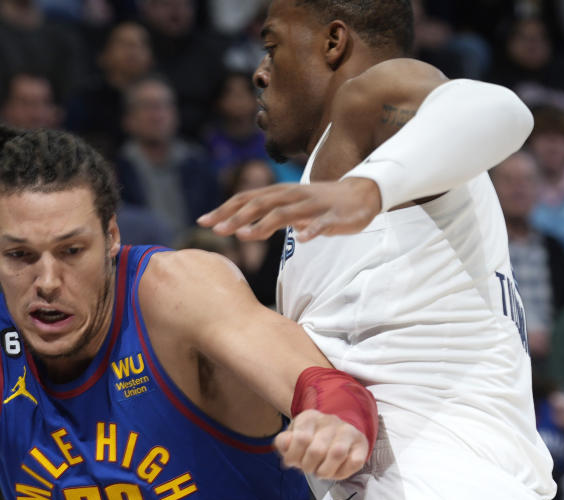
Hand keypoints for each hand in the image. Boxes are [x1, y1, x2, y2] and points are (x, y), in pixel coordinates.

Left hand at [198, 179, 382, 242]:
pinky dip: (312, 231)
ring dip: (264, 224)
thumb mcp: (290, 209)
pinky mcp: (333, 217)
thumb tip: (241, 229)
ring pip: (285, 213)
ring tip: (245, 235)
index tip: (203, 221)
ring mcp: (313, 206)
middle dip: (237, 216)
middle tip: (216, 230)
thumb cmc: (320, 205)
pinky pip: (322, 224)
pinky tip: (302, 240)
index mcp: (280, 194)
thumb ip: (267, 217)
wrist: (361, 195)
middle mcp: (293, 196)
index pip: (247, 199)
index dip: (225, 209)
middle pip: (260, 204)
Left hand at [275, 410, 369, 478]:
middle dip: (309, 467)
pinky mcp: (362, 444)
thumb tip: (285, 443)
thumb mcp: (291, 440)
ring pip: (337, 453)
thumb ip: (283, 442)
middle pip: (317, 450)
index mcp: (310, 417)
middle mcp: (330, 421)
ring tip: (321, 471)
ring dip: (325, 471)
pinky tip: (335, 470)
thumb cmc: (309, 441)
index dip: (294, 458)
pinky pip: (354, 462)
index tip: (294, 461)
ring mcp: (348, 431)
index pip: (300, 439)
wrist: (333, 435)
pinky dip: (342, 473)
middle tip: (309, 468)